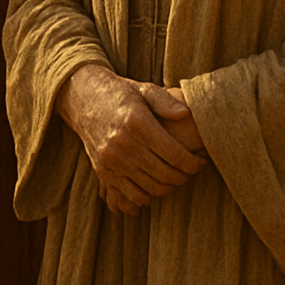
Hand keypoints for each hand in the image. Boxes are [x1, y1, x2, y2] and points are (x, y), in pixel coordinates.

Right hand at [56, 65, 206, 214]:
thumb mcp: (143, 89)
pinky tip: (155, 183)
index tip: (201, 161)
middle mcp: (122, 143)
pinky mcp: (103, 171)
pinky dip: (148, 195)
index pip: (175, 154)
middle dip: (184, 176)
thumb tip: (186, 114)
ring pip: (151, 187)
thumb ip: (166, 101)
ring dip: (169, 186)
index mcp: (136, 122)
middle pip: (165, 174)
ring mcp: (111, 160)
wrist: (83, 99)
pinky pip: (132, 195)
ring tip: (175, 175)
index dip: (193, 163)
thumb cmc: (120, 94)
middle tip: (190, 169)